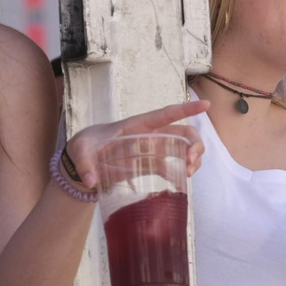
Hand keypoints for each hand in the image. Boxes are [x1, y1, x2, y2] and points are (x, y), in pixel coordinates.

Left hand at [59, 101, 208, 192]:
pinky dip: (184, 170)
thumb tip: (91, 180)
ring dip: (194, 158)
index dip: (186, 110)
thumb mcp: (79, 151)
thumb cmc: (84, 147)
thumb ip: (84, 163)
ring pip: (183, 147)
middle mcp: (150, 135)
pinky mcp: (151, 164)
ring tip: (190, 172)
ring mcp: (153, 150)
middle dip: (195, 144)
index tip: (206, 105)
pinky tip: (185, 179)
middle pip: (183, 132)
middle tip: (192, 161)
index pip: (165, 114)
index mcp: (137, 125)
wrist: (84, 160)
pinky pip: (175, 164)